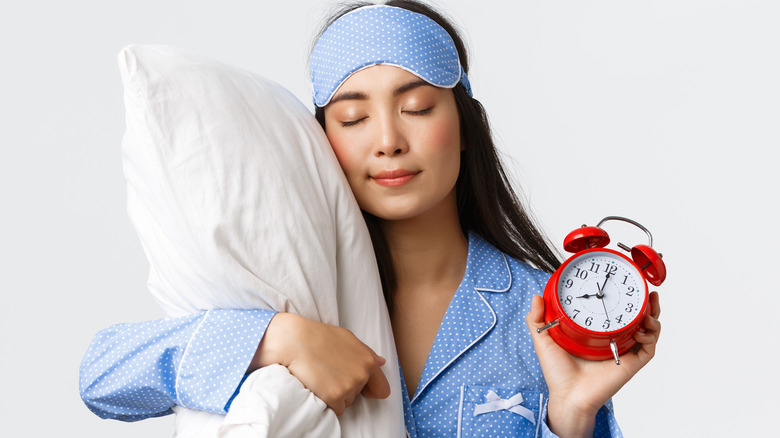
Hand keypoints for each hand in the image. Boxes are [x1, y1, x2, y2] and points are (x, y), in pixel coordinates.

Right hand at [250, 313, 390, 415]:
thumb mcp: (347, 338)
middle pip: (358, 395)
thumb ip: (366, 353)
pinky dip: (326, 402)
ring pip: (346, 402)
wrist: (295, 341)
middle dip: (347, 388)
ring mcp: (349, 387)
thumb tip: (381, 362)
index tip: (362, 389)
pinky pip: (335, 409)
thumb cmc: (318, 337)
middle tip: (330, 373)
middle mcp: (362, 375)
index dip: (371, 390)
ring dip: (336, 395)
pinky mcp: (335, 397)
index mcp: (368, 361)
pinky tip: (318, 386)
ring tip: (322, 377)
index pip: (382, 389)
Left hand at [526, 292, 660, 436]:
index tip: (621, 282)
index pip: (613, 310)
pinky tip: (641, 330)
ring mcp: (623, 351)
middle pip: (636, 318)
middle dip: (646, 304)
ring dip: (652, 316)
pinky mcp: (630, 363)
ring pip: (648, 330)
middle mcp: (612, 340)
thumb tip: (537, 296)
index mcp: (595, 332)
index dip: (621, 297)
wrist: (568, 395)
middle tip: (647, 292)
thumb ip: (537, 319)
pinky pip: (648, 348)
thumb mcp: (544, 340)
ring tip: (649, 307)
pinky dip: (650, 336)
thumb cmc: (557, 372)